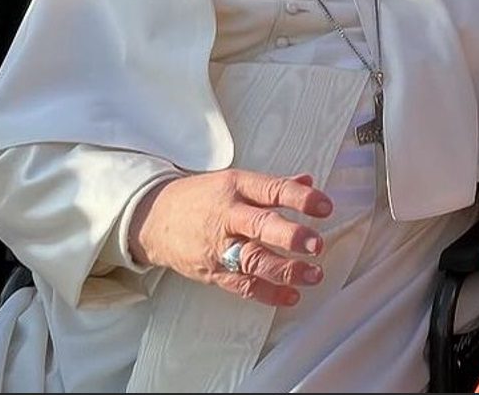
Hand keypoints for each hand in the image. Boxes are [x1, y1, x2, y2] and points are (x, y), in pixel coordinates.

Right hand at [127, 169, 331, 306]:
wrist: (153, 219)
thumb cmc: (199, 198)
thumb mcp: (234, 182)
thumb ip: (273, 186)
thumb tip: (308, 183)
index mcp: (236, 187)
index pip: (272, 190)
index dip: (300, 198)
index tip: (325, 206)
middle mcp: (228, 216)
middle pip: (261, 226)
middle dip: (291, 237)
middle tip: (317, 244)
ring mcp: (219, 247)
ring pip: (254, 261)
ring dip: (286, 270)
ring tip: (313, 274)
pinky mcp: (213, 272)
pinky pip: (243, 286)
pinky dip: (268, 293)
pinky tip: (290, 296)